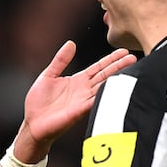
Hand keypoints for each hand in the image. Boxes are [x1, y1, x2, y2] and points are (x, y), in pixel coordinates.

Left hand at [21, 41, 135, 150]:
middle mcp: (84, 90)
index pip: (98, 67)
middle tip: (134, 58)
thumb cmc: (39, 102)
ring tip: (130, 71)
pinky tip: (114, 90)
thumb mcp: (48, 75)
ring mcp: (83, 101)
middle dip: (119, 66)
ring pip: (103, 87)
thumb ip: (60, 60)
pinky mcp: (78, 111)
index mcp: (78, 80)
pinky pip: (93, 102)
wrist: (33, 122)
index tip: (124, 51)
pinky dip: (104, 96)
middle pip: (105, 75)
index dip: (110, 59)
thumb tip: (71, 43)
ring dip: (116, 80)